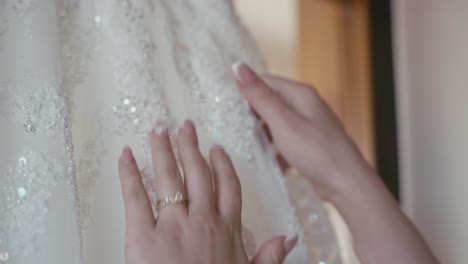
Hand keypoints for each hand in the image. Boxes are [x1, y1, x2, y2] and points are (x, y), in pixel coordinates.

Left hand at [118, 120, 296, 263]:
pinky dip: (128, 173)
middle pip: (198, 173)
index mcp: (226, 230)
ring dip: (163, 150)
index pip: (227, 186)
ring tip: (158, 130)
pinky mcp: (143, 236)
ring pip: (169, 177)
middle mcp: (202, 220)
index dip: (222, 164)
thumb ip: (269, 257)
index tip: (216, 148)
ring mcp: (172, 225)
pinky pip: (135, 197)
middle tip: (185, 126)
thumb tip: (289, 238)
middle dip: (191, 147)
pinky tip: (126, 154)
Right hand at [233, 63, 372, 200]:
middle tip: (241, 133)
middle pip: (270, 102)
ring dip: (264, 135)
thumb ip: (260, 96)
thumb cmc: (317, 152)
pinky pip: (284, 140)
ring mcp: (309, 124)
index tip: (229, 110)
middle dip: (254, 117)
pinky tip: (275, 162)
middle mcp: (306, 105)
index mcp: (300, 93)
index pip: (265, 82)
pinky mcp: (309, 142)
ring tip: (258, 150)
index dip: (246, 93)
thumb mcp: (283, 123)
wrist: (347, 184)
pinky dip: (276, 149)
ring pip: (276, 123)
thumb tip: (238, 67)